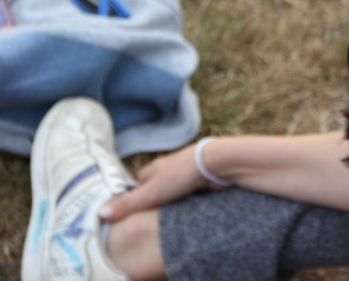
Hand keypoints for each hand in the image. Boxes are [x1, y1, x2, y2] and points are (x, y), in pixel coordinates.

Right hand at [100, 142, 220, 221]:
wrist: (218, 164)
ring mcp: (188, 170)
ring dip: (174, 197)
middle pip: (159, 183)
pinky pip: (193, 189)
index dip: (136, 194)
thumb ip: (128, 204)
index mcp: (156, 167)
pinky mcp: (204, 177)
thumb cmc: (182, 175)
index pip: (140, 180)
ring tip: (171, 213)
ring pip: (177, 186)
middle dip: (156, 196)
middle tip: (152, 213)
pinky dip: (190, 196)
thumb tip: (101, 214)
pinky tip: (190, 206)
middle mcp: (171, 166)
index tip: (134, 209)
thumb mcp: (151, 193)